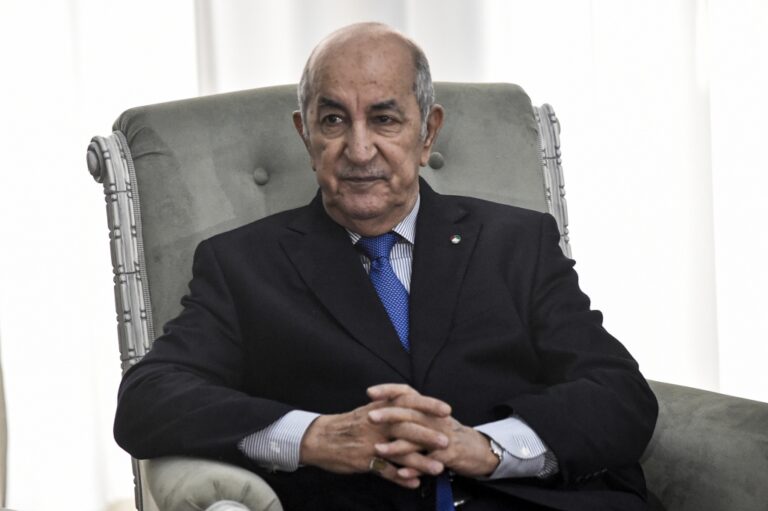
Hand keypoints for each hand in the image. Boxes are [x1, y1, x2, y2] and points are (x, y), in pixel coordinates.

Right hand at [298, 399, 447, 488]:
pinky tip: (414, 483)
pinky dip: (401, 478)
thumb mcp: (368, 409)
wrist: (318, 438)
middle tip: (447, 441)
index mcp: (379, 408)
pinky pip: (385, 471)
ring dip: (420, 461)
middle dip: (428, 435)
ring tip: (438, 468)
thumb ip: (388, 405)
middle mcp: (377, 424)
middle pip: (406, 428)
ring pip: (399, 452)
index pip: (407, 402)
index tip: (446, 410)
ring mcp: (370, 443)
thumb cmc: (346, 424)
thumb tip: (409, 401)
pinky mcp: (364, 460)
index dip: (428, 405)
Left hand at [367, 384, 499, 477]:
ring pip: (418, 439)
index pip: (408, 393)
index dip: (389, 390)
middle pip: (411, 413)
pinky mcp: (450, 455)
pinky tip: (401, 473)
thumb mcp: (430, 418)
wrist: (477, 449)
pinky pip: (430, 462)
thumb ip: (410, 412)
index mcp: (428, 408)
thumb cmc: (446, 433)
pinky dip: (415, 468)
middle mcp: (435, 418)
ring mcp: (443, 436)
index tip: (370, 392)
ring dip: (397, 445)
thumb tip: (383, 404)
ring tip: (378, 449)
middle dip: (389, 415)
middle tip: (369, 417)